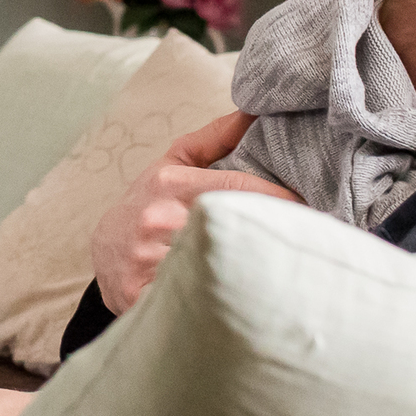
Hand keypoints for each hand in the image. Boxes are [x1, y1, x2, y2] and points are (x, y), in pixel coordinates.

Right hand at [89, 111, 298, 315]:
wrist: (103, 256)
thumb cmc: (147, 206)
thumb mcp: (171, 166)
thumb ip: (213, 139)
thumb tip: (253, 112)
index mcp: (170, 184)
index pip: (238, 189)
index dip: (280, 201)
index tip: (312, 209)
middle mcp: (158, 220)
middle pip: (235, 230)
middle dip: (272, 237)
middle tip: (307, 244)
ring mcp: (149, 260)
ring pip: (221, 269)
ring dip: (255, 274)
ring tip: (284, 276)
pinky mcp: (143, 297)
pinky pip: (199, 300)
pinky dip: (226, 302)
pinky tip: (245, 303)